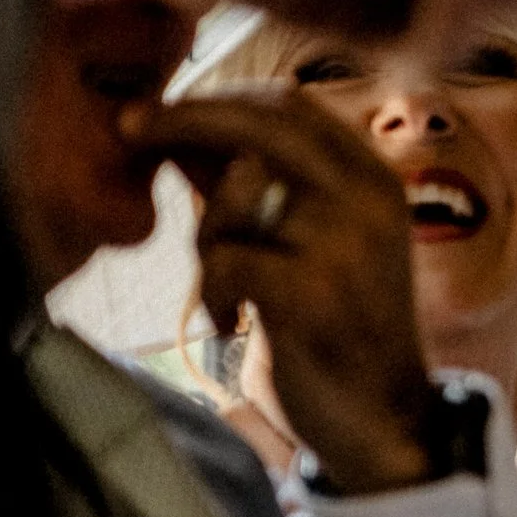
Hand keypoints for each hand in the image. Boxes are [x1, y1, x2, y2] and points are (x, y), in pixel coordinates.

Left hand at [128, 90, 435, 494]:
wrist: (386, 419)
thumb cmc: (335, 328)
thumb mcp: (306, 244)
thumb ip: (253, 187)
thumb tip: (177, 128)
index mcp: (373, 178)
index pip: (290, 102)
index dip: (218, 97)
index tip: (163, 111)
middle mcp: (369, 197)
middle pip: (262, 121)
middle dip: (185, 118)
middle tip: (130, 128)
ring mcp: (347, 243)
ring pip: (235, 196)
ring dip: (206, 237)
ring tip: (223, 286)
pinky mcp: (317, 293)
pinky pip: (226, 260)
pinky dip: (213, 293)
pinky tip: (233, 324)